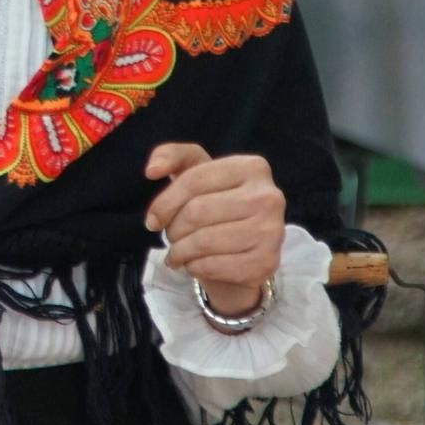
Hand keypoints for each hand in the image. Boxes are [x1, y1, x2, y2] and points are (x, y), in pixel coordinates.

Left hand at [144, 143, 285, 316]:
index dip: (164, 203)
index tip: (152, 219)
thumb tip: (152, 170)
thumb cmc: (215, 202)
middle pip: (197, 212)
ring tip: (178, 253)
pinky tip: (195, 265)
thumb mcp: (196, 170)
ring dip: (180, 251)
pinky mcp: (266, 263)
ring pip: (203, 242)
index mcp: (252, 167)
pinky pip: (214, 266)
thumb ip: (172, 156)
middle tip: (171, 237)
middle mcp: (269, 197)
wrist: (244, 247)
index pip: (193, 181)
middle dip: (173, 229)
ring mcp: (272, 232)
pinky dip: (195, 268)